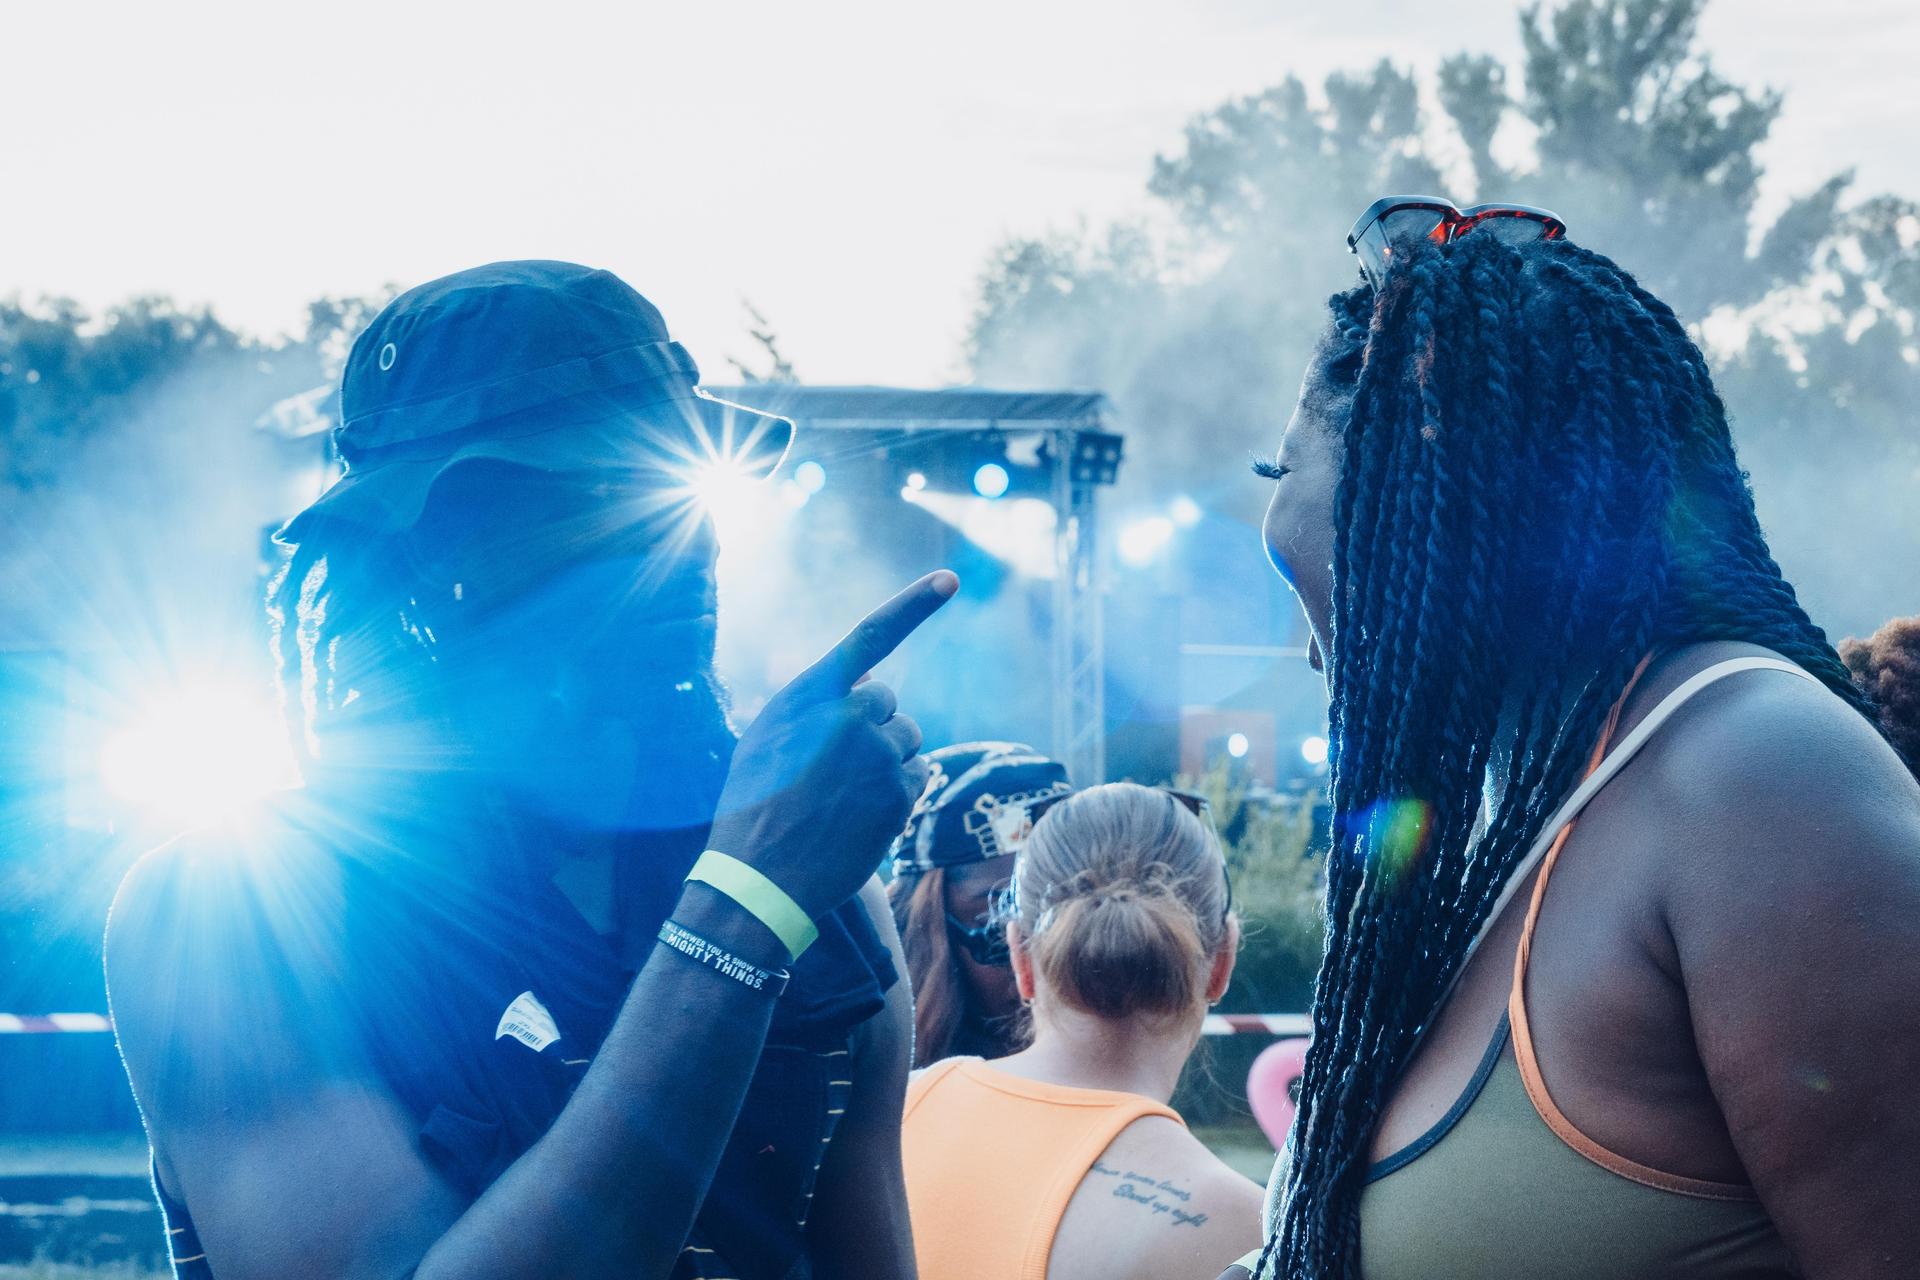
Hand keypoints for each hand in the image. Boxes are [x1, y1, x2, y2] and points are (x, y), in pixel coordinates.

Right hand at [708, 571, 956, 919]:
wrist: (760, 875)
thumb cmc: (754, 803)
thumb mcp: (768, 736)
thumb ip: (817, 701)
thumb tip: (873, 680)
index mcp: (812, 692)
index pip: (872, 635)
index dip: (914, 604)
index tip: (950, 579)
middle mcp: (850, 714)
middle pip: (889, 704)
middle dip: (874, 728)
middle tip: (835, 768)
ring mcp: (879, 754)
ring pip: (907, 741)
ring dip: (886, 761)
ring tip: (842, 796)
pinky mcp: (900, 793)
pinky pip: (917, 776)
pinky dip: (898, 792)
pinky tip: (859, 816)